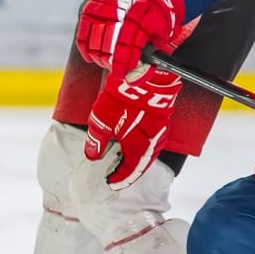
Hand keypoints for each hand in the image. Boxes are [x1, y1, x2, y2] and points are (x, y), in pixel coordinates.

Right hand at [75, 0, 185, 80]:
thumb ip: (150, 54)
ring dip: (99, 56)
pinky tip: (90, 57)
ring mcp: (105, 7)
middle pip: (111, 43)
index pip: (129, 43)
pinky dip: (85, 47)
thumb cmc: (151, 18)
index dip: (124, 62)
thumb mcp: (160, 33)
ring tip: (106, 63)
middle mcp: (123, 9)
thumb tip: (137, 76)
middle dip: (112, 62)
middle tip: (115, 71)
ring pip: (96, 39)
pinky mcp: (92, 7)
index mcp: (143, 15)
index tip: (122, 74)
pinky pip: (83, 30)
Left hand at [83, 66, 180, 188]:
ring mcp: (160, 130)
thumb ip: (97, 139)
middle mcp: (153, 141)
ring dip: (138, 162)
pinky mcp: (161, 119)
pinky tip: (136, 146)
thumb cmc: (123, 93)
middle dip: (130, 173)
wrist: (144, 70)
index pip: (131, 169)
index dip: (120, 178)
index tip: (110, 182)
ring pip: (150, 154)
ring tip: (125, 165)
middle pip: (143, 164)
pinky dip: (144, 149)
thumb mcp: (102, 116)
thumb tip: (92, 156)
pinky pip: (154, 142)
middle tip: (117, 178)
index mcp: (139, 144)